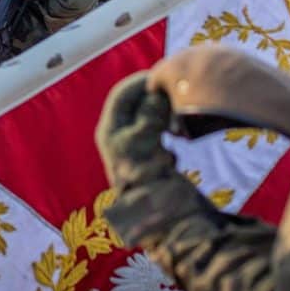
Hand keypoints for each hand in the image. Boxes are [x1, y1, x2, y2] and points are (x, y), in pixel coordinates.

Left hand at [95, 72, 175, 189]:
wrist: (154, 215)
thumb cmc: (145, 176)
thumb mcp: (145, 140)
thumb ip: (150, 113)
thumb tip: (156, 93)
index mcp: (109, 129)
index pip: (121, 94)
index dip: (140, 81)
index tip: (163, 75)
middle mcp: (117, 137)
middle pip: (135, 104)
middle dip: (156, 96)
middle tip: (176, 94)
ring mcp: (132, 147)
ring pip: (148, 118)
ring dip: (165, 112)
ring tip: (180, 116)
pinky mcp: (147, 158)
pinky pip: (157, 133)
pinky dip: (168, 128)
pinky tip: (180, 135)